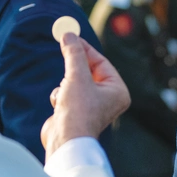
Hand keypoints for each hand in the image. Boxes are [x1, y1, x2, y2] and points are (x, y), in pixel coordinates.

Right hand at [41, 33, 129, 159]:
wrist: (65, 141)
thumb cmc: (78, 111)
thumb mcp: (76, 75)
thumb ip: (73, 54)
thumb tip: (69, 35)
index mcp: (117, 91)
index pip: (101, 63)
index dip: (85, 49)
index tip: (71, 36)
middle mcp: (108, 99)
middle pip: (88, 71)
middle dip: (74, 66)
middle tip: (64, 45)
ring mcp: (91, 107)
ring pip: (75, 82)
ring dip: (66, 84)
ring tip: (65, 93)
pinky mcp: (76, 113)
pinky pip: (66, 94)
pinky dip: (60, 96)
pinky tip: (59, 106)